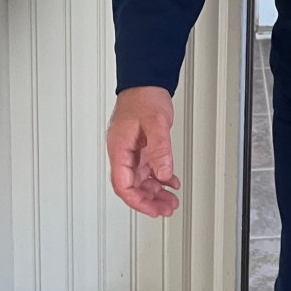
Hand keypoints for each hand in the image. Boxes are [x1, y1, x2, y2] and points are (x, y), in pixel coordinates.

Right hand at [106, 86, 180, 216]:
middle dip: (149, 201)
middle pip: (132, 186)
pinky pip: (148, 168)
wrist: (146, 81)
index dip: (137, 201)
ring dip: (155, 192)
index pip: (123, 184)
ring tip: (171, 200)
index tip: (152, 209)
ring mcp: (132, 150)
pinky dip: (160, 177)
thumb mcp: (156, 123)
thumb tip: (164, 175)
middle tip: (166, 209)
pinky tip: (171, 182)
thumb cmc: (144, 96)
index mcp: (120, 148)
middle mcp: (123, 152)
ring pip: (141, 179)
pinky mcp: (141, 146)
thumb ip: (160, 150)